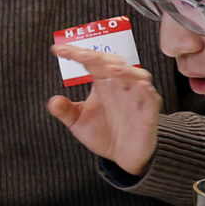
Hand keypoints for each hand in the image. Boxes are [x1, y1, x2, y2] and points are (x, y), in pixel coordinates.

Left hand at [46, 46, 163, 176]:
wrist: (124, 156)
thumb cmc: (103, 133)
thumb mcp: (79, 122)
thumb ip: (66, 111)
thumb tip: (53, 101)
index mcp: (102, 83)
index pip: (90, 62)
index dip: (75, 53)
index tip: (58, 49)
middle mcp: (120, 85)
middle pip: (114, 63)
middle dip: (99, 57)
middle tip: (83, 55)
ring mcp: (136, 97)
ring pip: (137, 75)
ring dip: (125, 71)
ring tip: (111, 69)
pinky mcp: (149, 113)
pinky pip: (151, 99)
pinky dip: (147, 91)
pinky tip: (141, 86)